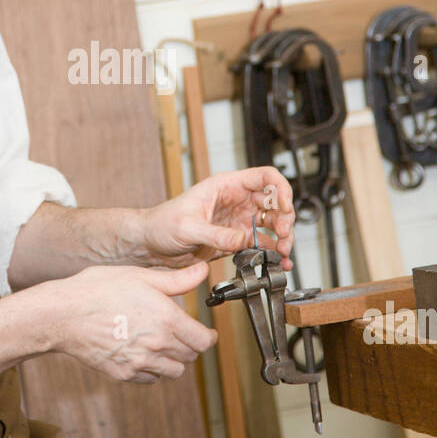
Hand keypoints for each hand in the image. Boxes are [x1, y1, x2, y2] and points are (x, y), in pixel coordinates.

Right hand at [47, 263, 216, 383]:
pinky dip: (152, 369)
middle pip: (190, 356)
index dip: (208, 336)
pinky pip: (150, 378)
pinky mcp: (124, 373)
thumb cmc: (98, 289)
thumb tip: (203, 272)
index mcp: (167, 319)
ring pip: (174, 371)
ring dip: (173, 360)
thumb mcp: (140, 276)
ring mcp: (140, 362)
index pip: (203, 341)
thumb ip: (177, 280)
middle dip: (190, 345)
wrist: (63, 314)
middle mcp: (157, 344)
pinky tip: (142, 352)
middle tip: (180, 333)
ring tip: (162, 344)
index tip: (205, 332)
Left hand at [136, 166, 295, 270]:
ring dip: (283, 237)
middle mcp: (236, 200)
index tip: (285, 208)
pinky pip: (261, 243)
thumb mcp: (188, 227)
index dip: (280, 189)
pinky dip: (273, 252)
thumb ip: (216, 234)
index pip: (264, 177)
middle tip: (283, 236)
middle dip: (284, 218)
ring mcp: (237, 220)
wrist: (151, 245)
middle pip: (274, 201)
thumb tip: (243, 239)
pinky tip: (278, 261)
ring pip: (272, 223)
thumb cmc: (162, 223)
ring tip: (284, 252)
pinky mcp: (235, 239)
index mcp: (225, 186)